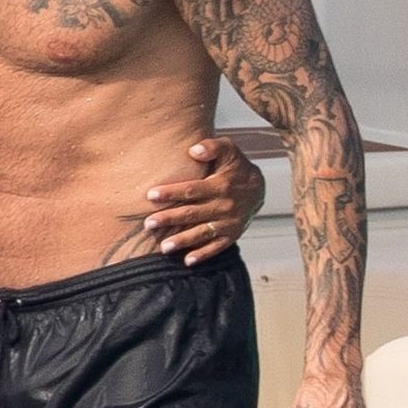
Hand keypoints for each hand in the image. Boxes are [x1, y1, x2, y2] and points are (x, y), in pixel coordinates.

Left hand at [144, 137, 266, 263]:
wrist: (258, 189)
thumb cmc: (235, 167)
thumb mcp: (229, 150)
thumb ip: (212, 147)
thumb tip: (193, 150)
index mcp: (220, 185)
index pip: (192, 189)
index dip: (171, 193)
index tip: (151, 196)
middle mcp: (224, 205)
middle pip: (192, 213)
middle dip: (169, 219)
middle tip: (148, 224)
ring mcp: (228, 223)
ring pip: (202, 233)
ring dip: (183, 241)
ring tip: (163, 247)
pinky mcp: (231, 235)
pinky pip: (217, 247)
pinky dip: (203, 254)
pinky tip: (187, 260)